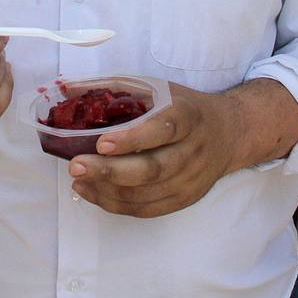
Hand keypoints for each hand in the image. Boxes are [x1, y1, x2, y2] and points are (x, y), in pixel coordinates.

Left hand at [68, 79, 297, 218]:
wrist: (230, 132)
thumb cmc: (184, 107)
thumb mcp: (160, 89)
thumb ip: (119, 89)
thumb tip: (68, 87)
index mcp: (188, 116)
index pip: (163, 129)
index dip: (133, 138)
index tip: (102, 142)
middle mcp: (193, 150)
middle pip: (153, 169)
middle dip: (110, 171)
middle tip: (76, 166)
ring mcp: (191, 180)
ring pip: (147, 194)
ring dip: (108, 191)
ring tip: (78, 180)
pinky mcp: (185, 199)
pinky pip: (148, 209)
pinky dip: (117, 204)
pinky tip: (93, 192)